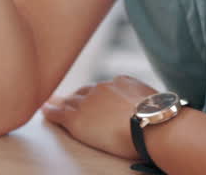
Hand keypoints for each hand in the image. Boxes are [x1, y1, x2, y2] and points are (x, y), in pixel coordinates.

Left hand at [40, 75, 158, 160]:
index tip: (95, 98)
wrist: (153, 124)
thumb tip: (150, 108)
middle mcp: (102, 88)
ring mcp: (88, 103)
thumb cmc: (162, 118)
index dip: (97, 95)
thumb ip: (146, 101)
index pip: (104, 88)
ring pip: (70, 102)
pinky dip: (50, 112)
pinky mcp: (77, 119)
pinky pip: (58, 114)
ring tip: (51, 104)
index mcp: (121, 81)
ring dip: (61, 103)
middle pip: (84, 92)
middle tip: (68, 99)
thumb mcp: (156, 101)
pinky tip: (44, 111)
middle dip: (77, 96)